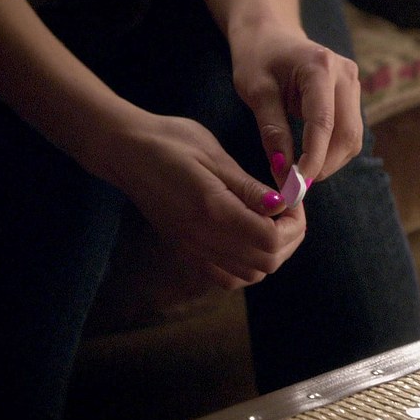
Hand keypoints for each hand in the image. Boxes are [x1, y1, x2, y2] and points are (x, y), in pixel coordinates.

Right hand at [104, 106, 306, 288]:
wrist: (125, 151)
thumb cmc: (169, 141)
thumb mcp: (215, 155)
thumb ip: (249, 187)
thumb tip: (283, 204)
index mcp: (211, 209)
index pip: (270, 239)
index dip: (293, 222)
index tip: (294, 198)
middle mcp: (201, 238)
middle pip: (266, 263)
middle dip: (289, 239)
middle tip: (289, 210)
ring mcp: (191, 249)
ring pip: (250, 275)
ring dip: (271, 254)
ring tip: (273, 222)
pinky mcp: (185, 252)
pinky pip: (227, 277)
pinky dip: (248, 264)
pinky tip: (250, 237)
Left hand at [229, 24, 362, 184]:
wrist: (270, 33)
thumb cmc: (258, 58)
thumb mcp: (256, 92)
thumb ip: (272, 132)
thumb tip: (284, 173)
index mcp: (320, 67)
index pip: (323, 122)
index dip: (313, 158)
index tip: (297, 184)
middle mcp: (345, 74)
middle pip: (348, 133)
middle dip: (325, 164)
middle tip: (297, 184)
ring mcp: (353, 84)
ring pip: (353, 137)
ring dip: (331, 161)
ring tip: (301, 171)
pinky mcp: (352, 95)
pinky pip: (350, 132)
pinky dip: (333, 152)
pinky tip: (311, 157)